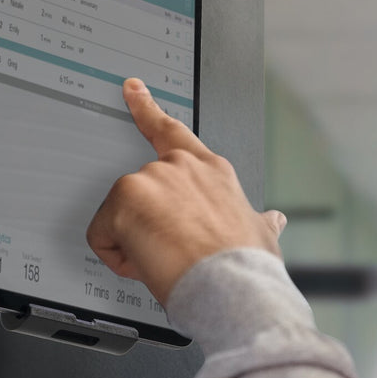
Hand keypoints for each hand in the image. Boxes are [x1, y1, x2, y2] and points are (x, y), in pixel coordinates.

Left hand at [87, 79, 286, 305]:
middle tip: (175, 253)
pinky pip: (102, 235)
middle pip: (140, 193)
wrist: (232, 287)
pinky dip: (117, 256)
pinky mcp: (125, 198)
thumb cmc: (246, 267)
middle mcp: (180, 167)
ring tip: (170, 262)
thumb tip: (274, 221)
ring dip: (135, 243)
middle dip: (146, 225)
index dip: (147, 109)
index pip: (173, 132)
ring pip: (121, 216)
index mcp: (212, 171)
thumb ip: (260, 222)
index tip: (132, 90)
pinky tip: (148, 264)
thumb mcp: (261, 237)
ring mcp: (151, 178)